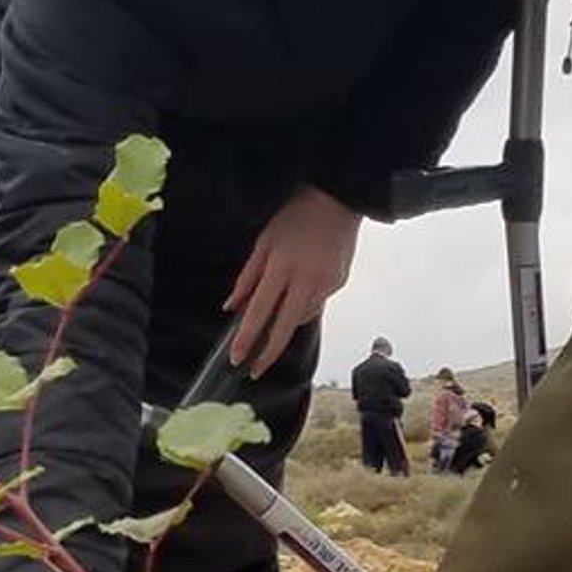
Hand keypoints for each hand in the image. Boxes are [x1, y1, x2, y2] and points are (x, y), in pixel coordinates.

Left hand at [225, 187, 359, 375]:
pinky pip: (315, 305)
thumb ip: (247, 276)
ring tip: (270, 329)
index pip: (260, 311)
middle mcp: (306, 280)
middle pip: (284, 328)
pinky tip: (294, 300)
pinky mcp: (338, 285)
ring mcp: (326, 285)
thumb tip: (232, 306)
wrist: (339, 200)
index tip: (236, 358)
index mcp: (282, 267)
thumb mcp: (264, 241)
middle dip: (268, 354)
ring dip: (284, 327)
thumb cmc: (297, 215)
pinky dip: (301, 308)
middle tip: (255, 371)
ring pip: (300, 318)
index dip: (247, 338)